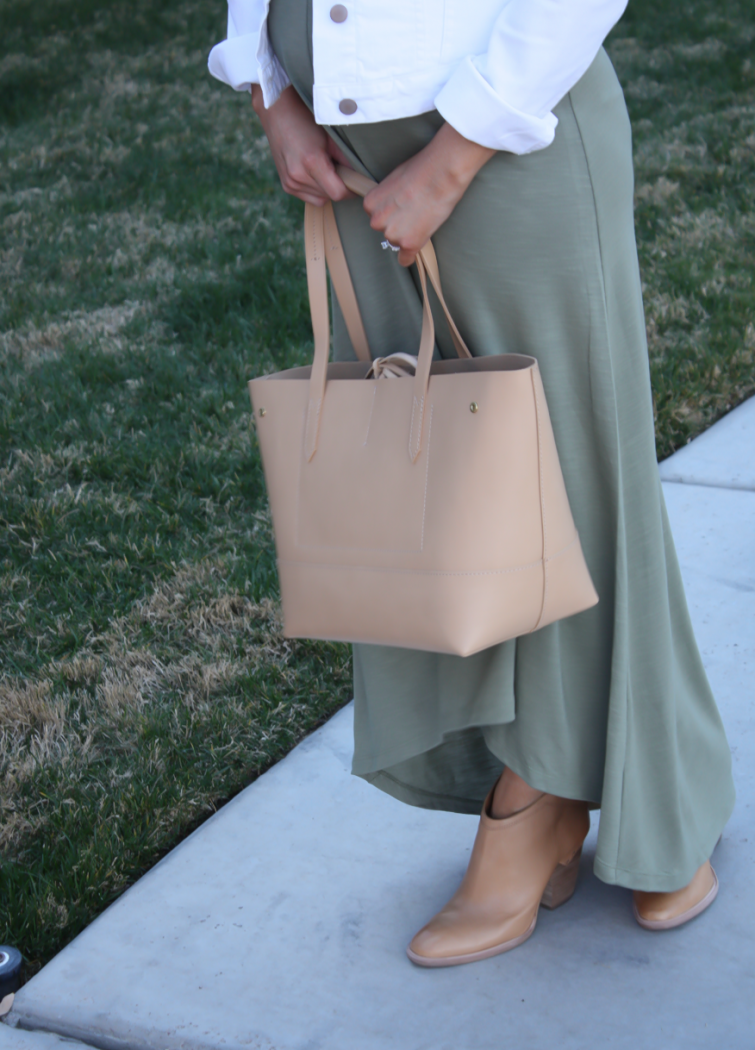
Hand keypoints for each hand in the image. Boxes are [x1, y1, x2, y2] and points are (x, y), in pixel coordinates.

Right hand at [252, 85, 353, 205]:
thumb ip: (346, 158)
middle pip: (330, 196)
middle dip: (339, 186)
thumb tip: (360, 176)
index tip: (357, 182)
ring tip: (326, 168)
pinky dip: (317, 189)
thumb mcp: (330, 136)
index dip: (351, 190)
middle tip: (341, 169)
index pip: (338, 192)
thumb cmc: (305, 119)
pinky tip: (315, 173)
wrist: (277, 112)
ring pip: (320, 199)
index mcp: (311, 162)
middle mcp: (298, 176)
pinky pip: (309, 197)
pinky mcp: (286, 186)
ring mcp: (290, 183)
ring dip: (328, 188)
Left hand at [362, 124, 494, 266]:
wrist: (441, 172)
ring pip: (397, 243)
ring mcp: (393, 234)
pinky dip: (409, 257)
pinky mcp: (409, 244)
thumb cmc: (421, 169)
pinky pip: (405, 259)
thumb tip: (392, 206)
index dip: (392, 212)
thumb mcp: (393, 180)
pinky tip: (413, 252)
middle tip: (415, 212)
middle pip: (386, 231)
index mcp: (370, 204)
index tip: (403, 207)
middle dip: (398, 225)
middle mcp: (377, 221)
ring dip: (407, 236)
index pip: (377, 217)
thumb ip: (387, 197)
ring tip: (423, 218)